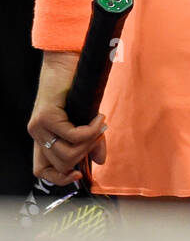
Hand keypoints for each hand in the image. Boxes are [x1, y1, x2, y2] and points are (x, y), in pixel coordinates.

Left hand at [27, 51, 107, 186]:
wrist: (66, 61)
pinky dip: (92, 130)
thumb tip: (99, 162)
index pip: (41, 170)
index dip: (58, 178)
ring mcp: (39, 127)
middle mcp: (37, 135)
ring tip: (101, 125)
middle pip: (61, 164)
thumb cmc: (76, 88)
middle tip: (99, 136)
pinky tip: (100, 118)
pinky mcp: (46, 117)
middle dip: (85, 154)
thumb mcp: (84, 120)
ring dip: (90, 142)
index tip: (78, 175)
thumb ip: (91, 141)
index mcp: (43, 138)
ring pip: (67, 153)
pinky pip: (74, 135)